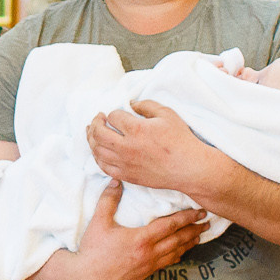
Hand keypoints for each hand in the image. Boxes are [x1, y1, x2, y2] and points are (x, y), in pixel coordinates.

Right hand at [19, 181, 206, 279]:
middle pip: (178, 239)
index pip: (171, 225)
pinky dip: (177, 256)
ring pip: (175, 253)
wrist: (86, 278)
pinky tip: (180, 253)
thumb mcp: (99, 221)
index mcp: (141, 238)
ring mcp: (148, 265)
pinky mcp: (144, 274)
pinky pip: (166, 264)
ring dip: (189, 244)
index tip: (199, 212)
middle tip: (207, 223)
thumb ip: (109, 200)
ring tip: (198, 237)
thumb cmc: (92, 249)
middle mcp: (149, 253)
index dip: (187, 218)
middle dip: (194, 230)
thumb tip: (116, 181)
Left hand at [86, 100, 201, 192]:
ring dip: (91, 140)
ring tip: (92, 133)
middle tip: (97, 119)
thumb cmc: (180, 141)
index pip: (113, 116)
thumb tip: (131, 103)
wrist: (188, 168)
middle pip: (98, 133)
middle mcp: (126, 147)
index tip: (117, 113)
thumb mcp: (167, 114)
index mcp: (136, 129)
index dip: (113, 113)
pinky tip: (99, 152)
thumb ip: (146, 105)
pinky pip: (103, 167)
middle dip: (94, 123)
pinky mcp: (127, 175)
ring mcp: (125, 163)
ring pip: (97, 151)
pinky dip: (98, 157)